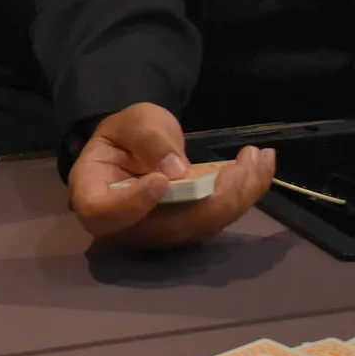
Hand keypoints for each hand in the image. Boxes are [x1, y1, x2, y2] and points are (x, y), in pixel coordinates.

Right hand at [68, 102, 274, 248]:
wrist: (136, 146)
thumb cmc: (125, 132)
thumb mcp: (132, 122)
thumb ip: (148, 138)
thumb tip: (176, 170)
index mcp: (93, 196)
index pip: (105, 214)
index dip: (133, 204)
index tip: (161, 180)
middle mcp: (126, 226)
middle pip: (170, 226)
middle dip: (215, 198)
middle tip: (243, 163)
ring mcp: (160, 233)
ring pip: (202, 226)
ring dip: (239, 195)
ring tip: (260, 158)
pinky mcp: (188, 230)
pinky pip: (219, 218)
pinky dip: (245, 194)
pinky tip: (262, 165)